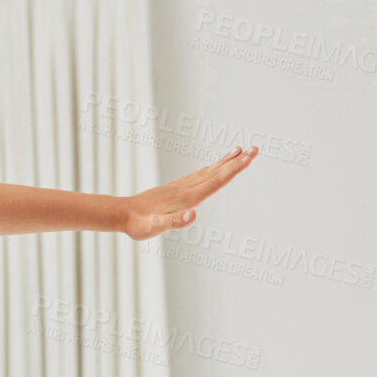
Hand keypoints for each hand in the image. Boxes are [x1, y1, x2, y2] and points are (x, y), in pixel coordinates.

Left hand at [122, 145, 256, 240]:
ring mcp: (181, 187)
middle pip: (216, 173)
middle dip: (236, 162)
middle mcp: (186, 189)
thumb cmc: (138, 224)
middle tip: (255, 150)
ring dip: (226, 162)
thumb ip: (173, 222)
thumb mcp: (155, 227)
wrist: (121, 213)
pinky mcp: (175, 189)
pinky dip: (211, 169)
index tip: (249, 158)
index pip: (215, 181)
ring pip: (208, 172)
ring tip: (240, 151)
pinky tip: (214, 167)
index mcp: (187, 197)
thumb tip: (192, 215)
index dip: (233, 170)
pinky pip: (198, 175)